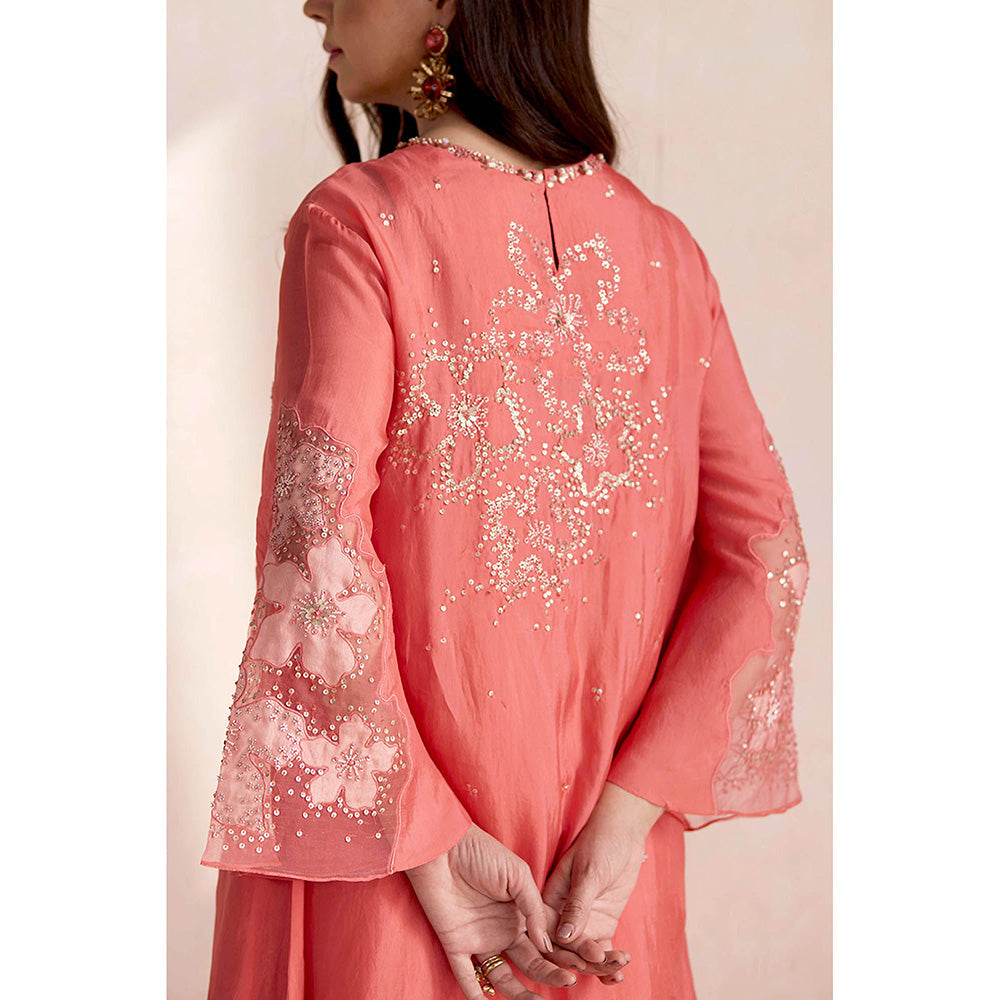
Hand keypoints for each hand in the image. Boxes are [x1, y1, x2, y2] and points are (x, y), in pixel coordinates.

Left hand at [405, 821, 592, 998]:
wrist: (443, 847)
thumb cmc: (481, 853)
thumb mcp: (517, 874)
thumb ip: (534, 908)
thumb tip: (548, 944)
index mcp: (520, 914)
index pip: (545, 943)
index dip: (564, 956)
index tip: (586, 966)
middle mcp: (503, 931)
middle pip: (530, 964)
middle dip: (550, 975)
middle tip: (569, 982)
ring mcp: (480, 940)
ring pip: (503, 977)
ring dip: (520, 995)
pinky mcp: (456, 945)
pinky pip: (467, 978)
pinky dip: (478, 996)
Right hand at [541, 782, 668, 985]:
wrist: (624, 833)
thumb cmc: (600, 843)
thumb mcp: (588, 873)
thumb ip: (577, 905)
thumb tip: (563, 936)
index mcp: (549, 899)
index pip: (548, 932)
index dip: (559, 951)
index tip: (577, 962)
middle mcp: (562, 914)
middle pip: (566, 948)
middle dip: (583, 961)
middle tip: (602, 965)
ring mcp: (583, 920)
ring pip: (585, 953)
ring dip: (599, 965)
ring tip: (617, 970)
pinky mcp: (601, 923)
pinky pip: (601, 949)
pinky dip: (608, 963)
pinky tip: (618, 974)